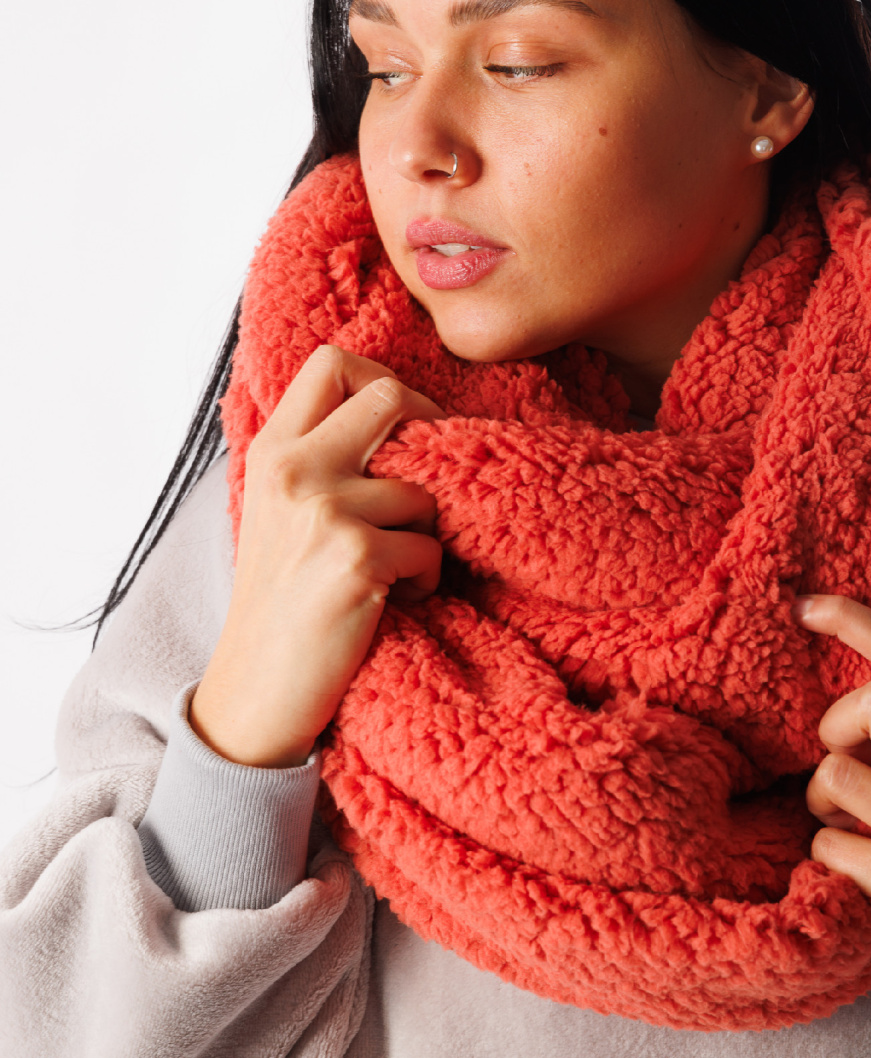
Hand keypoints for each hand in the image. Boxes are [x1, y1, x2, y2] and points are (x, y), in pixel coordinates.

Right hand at [190, 345, 443, 768]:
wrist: (253, 695)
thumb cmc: (280, 603)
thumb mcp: (276, 512)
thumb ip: (316, 457)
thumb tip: (390, 407)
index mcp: (272, 451)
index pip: (330, 363)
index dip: (382, 380)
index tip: (403, 424)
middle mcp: (293, 470)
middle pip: (388, 396)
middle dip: (428, 434)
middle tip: (429, 484)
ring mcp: (323, 512)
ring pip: (423, 487)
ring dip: (427, 532)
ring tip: (397, 569)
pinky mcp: (355, 559)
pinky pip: (429, 547)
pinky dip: (425, 578)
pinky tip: (395, 600)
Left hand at [796, 595, 870, 1033]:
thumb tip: (833, 662)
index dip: (854, 621)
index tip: (803, 605)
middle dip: (832, 731)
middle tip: (838, 773)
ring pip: (836, 773)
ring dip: (821, 806)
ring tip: (847, 832)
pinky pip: (828, 842)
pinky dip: (824, 858)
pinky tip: (854, 877)